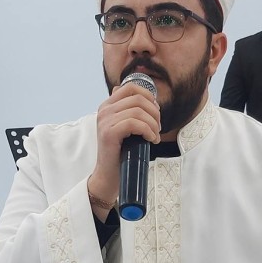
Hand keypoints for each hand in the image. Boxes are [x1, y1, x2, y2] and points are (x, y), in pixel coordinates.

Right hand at [89, 81, 161, 203]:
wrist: (109, 175)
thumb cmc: (122, 152)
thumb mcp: (127, 128)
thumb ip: (132, 112)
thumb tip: (149, 98)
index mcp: (107, 105)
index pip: (131, 87)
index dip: (149, 96)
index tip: (155, 112)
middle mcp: (104, 110)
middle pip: (138, 98)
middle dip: (154, 113)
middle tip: (158, 128)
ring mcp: (105, 121)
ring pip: (138, 111)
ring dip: (153, 124)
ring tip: (155, 136)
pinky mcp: (109, 133)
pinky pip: (134, 123)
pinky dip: (148, 131)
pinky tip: (151, 140)